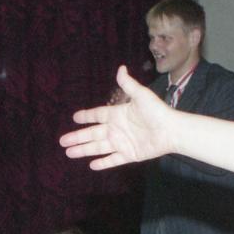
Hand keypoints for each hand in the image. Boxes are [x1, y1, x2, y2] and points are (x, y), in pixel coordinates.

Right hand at [60, 66, 177, 169]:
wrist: (171, 131)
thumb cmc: (157, 112)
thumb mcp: (141, 96)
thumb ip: (128, 85)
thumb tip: (121, 68)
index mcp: (118, 114)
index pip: (97, 115)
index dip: (86, 116)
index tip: (74, 118)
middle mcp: (117, 129)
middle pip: (92, 134)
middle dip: (77, 137)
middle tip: (62, 141)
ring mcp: (122, 143)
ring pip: (98, 147)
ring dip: (83, 150)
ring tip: (69, 153)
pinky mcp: (129, 155)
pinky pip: (113, 160)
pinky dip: (102, 163)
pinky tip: (91, 165)